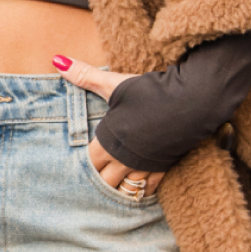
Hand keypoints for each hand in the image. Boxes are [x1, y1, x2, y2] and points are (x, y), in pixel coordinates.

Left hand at [51, 57, 157, 200]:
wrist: (193, 101)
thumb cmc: (150, 92)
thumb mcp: (114, 84)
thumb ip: (84, 75)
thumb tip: (57, 60)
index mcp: (108, 143)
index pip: (89, 163)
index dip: (86, 164)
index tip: (82, 166)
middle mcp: (124, 159)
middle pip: (104, 182)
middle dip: (100, 182)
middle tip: (95, 183)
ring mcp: (146, 165)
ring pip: (127, 189)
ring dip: (121, 189)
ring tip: (115, 191)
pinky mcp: (165, 166)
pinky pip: (151, 187)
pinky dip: (144, 191)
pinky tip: (141, 191)